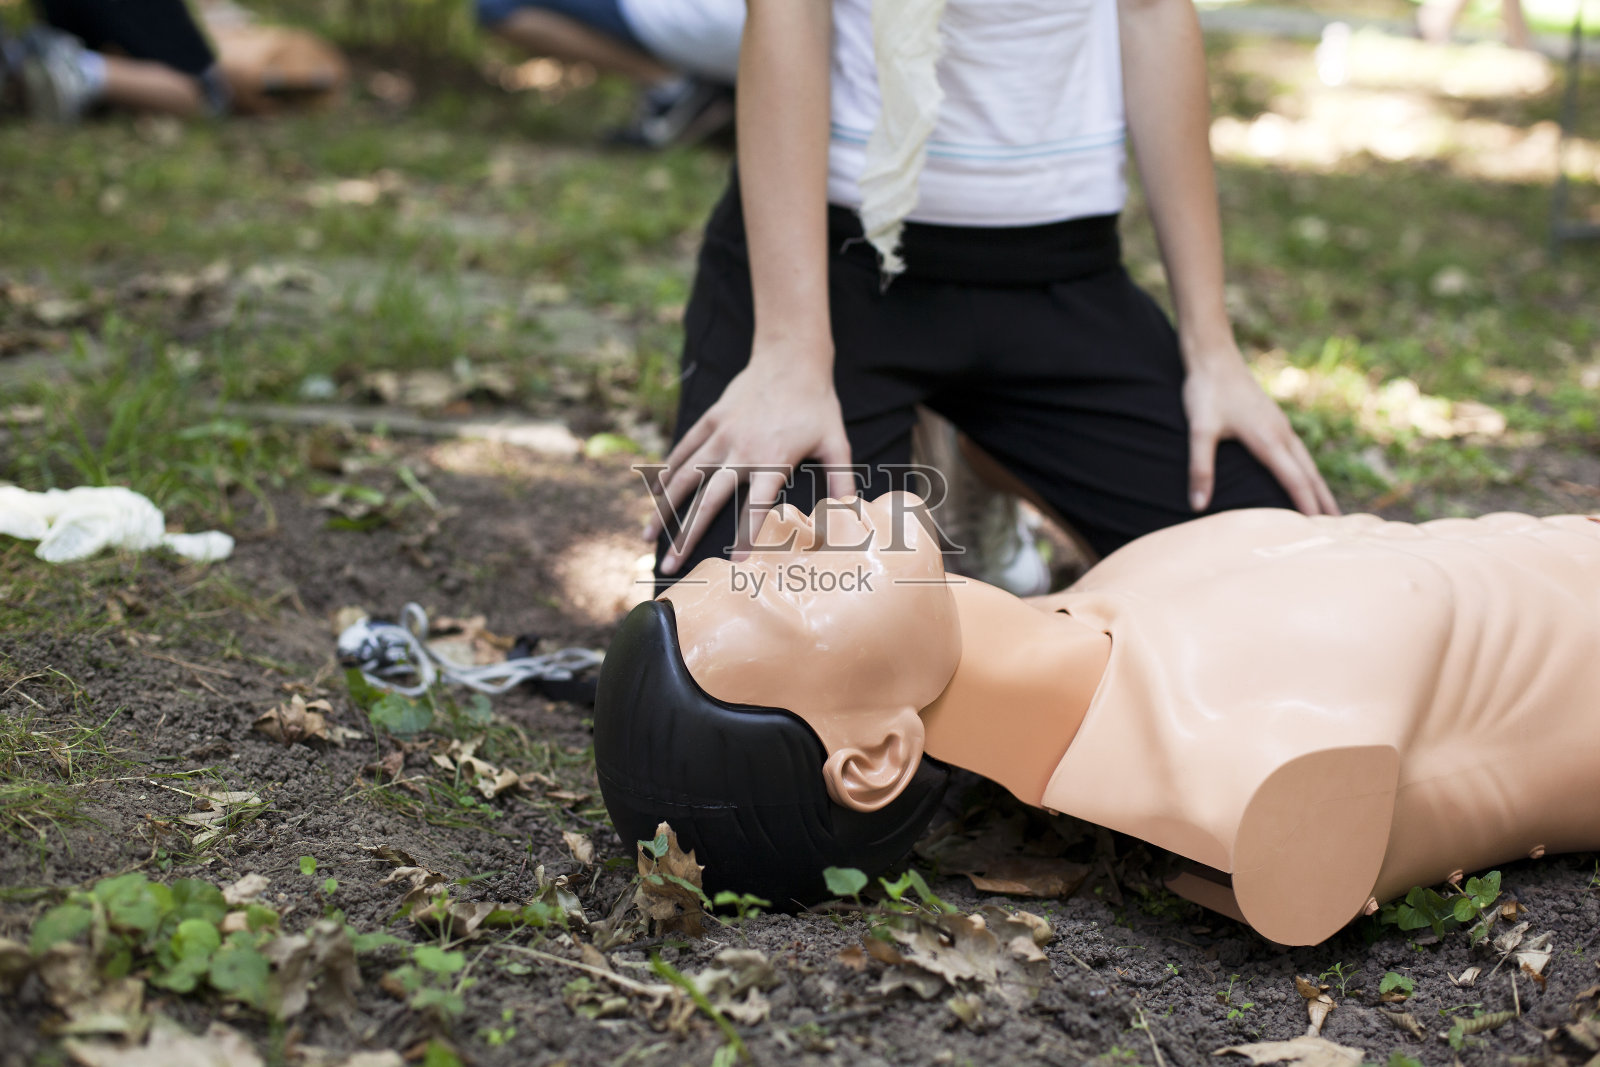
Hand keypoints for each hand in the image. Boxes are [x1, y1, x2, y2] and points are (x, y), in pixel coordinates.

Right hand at [644, 344, 854, 572]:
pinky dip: (666, 474)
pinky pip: (683, 451)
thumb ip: (841, 480)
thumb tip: (854, 515)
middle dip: (685, 536)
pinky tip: (654, 496)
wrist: (790, 357)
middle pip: (707, 501)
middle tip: (669, 565)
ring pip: (684, 478)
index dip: (746, 536)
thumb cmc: (817, 404)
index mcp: (773, 461)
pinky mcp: (710, 420)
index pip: (757, 507)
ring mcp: (721, 435)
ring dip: (664, 510)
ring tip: (647, 538)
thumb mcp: (836, 442)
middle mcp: (741, 451)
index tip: (734, 563)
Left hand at [1182, 346, 1339, 516]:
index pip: (1295, 481)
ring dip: (1319, 487)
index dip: (1307, 506)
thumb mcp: (1199, 431)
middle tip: (1338, 531)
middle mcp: (1281, 433)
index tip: (1320, 531)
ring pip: (1307, 463)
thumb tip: (1197, 505)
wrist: (1213, 356)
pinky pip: (1299, 453)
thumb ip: (1199, 468)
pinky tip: (1306, 478)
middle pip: (1310, 474)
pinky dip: (1308, 471)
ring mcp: (1281, 425)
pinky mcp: (1275, 420)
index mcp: (1268, 439)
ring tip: (1330, 511)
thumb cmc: (1206, 392)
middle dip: (1323, 502)